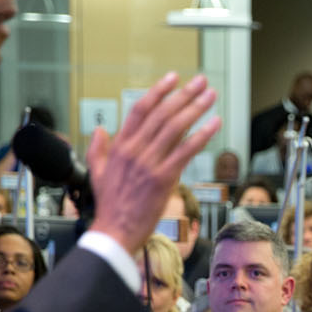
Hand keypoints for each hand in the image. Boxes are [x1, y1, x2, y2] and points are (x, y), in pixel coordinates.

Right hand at [86, 73, 220, 253]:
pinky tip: (214, 123)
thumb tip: (99, 130)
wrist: (114, 232)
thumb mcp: (97, 173)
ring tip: (211, 96)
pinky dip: (202, 135)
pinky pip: (186, 151)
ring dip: (196, 108)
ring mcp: (149, 164)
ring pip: (175, 127)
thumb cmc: (110, 207)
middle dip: (184, 94)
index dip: (158, 91)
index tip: (173, 78)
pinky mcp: (163, 179)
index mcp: (119, 146)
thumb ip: (98, 149)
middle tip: (201, 81)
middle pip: (162, 113)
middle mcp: (134, 150)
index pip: (140, 110)